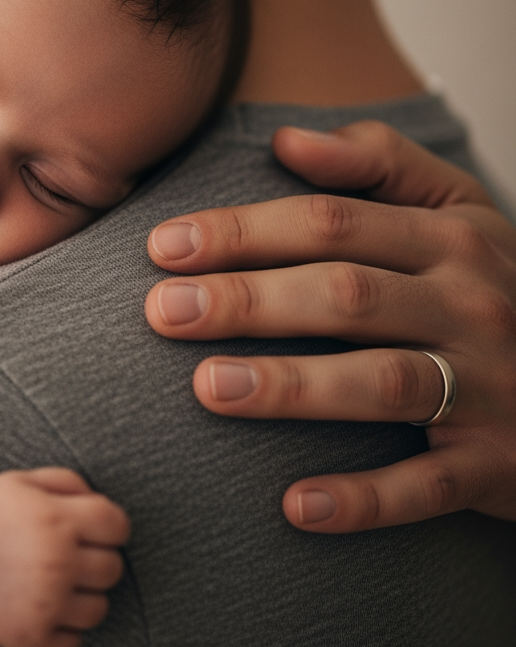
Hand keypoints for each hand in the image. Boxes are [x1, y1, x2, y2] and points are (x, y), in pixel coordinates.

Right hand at [0, 468, 129, 646]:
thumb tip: (100, 505)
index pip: (118, 525)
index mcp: (57, 521)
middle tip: (69, 553)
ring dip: (83, 595)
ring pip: (99, 608)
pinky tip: (43, 605)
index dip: (110, 524)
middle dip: (96, 558)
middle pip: (112, 568)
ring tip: (55, 580)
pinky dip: (63, 627)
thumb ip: (69, 483)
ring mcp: (45, 605)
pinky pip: (74, 640)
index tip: (94, 527)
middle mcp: (57, 564)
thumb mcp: (24, 480)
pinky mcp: (31, 638)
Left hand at [143, 120, 515, 532]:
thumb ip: (377, 161)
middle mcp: (468, 304)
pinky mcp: (499, 464)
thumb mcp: (457, 204)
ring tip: (207, 388)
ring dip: (293, 387)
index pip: (329, 223)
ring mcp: (489, 386)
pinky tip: (294, 506)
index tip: (163, 246)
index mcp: (449, 239)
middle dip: (247, 301)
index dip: (243, 231)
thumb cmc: (497, 281)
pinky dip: (366, 500)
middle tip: (163, 312)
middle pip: (344, 294)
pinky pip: (430, 486)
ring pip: (382, 382)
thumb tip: (285, 140)